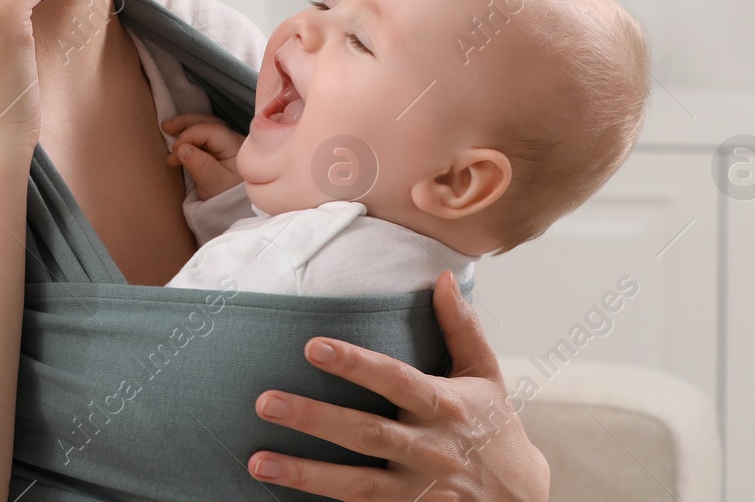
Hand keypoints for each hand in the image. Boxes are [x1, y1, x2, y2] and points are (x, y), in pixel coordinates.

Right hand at [161, 112, 243, 199]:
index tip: (175, 150)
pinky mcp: (218, 152)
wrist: (235, 210)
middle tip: (166, 127)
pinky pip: (202, 138)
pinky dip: (189, 138)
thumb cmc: (227, 198)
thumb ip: (199, 165)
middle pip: (208, 123)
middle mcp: (231, 141)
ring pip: (204, 128)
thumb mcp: (214, 184)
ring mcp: (225, 145)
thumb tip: (181, 148)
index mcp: (234, 146)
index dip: (190, 135)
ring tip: (168, 130)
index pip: (211, 130)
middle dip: (186, 123)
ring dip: (186, 128)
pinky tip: (178, 143)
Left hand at [246, 270, 549, 500]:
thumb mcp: (486, 376)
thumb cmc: (497, 428)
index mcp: (446, 407)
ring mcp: (418, 490)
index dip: (356, 364)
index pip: (396, 380)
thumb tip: (441, 275)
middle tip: (264, 402)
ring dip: (305, 475)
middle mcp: (429, 449)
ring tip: (257, 461)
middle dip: (313, 419)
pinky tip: (283, 499)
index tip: (313, 346)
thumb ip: (461, 327)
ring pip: (355, 484)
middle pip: (366, 433)